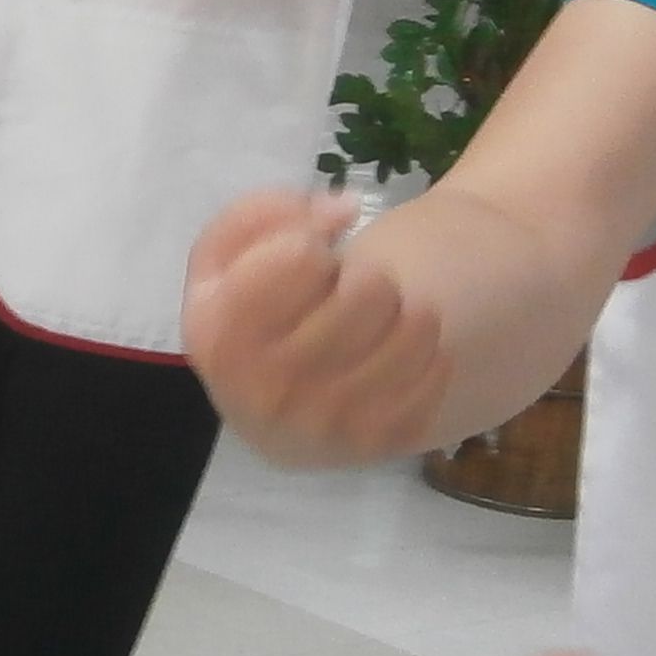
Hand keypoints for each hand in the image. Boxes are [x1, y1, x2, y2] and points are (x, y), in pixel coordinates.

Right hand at [184, 188, 449, 463]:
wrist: (277, 411)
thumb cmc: (256, 316)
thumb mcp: (227, 257)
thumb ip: (264, 215)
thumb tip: (341, 211)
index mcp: (218, 341)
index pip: (299, 256)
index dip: (308, 243)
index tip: (304, 261)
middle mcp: (265, 395)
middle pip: (368, 288)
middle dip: (363, 277)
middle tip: (342, 297)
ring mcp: (325, 426)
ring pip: (414, 325)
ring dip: (402, 310)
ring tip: (374, 323)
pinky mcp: (379, 443)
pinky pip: (436, 367)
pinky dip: (427, 349)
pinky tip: (395, 352)